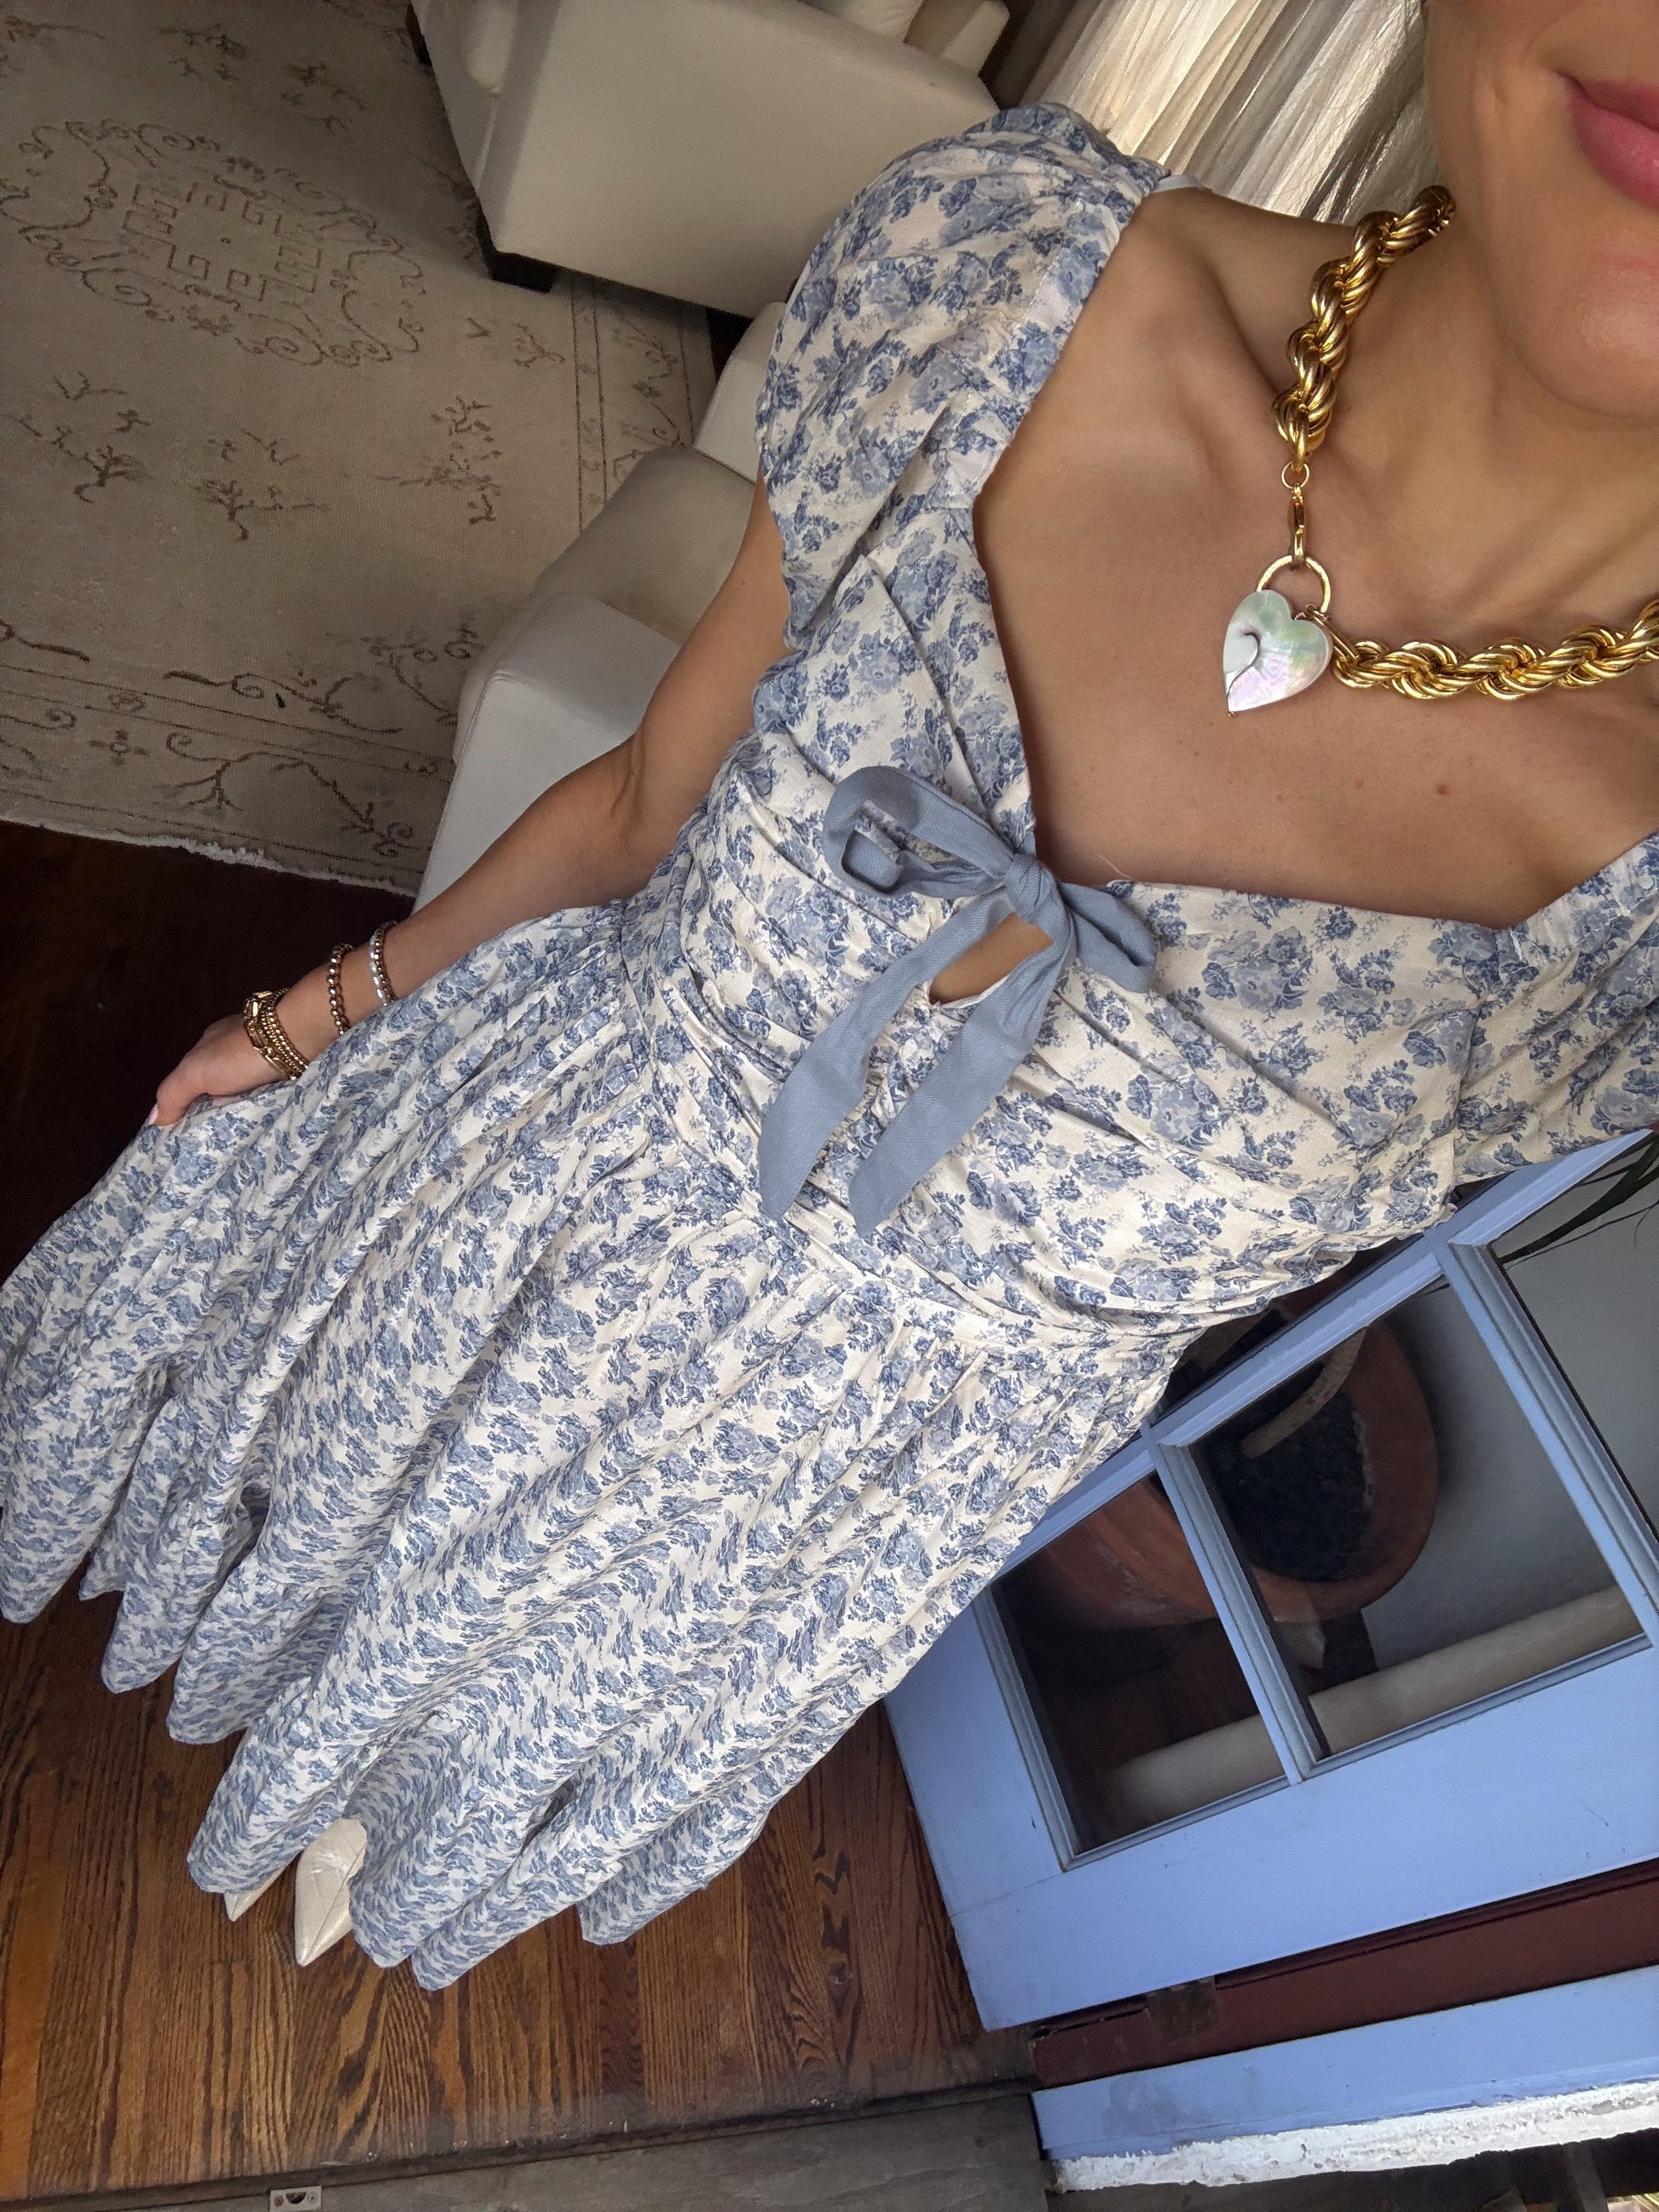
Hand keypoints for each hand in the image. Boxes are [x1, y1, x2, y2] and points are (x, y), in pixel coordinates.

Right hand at [148, 963, 339, 1128]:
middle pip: (220, 1087)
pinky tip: (264, 1123)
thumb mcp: (195, 1072)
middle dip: (216, 1110)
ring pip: (246, 1092)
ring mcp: (265, 1058)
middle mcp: (235, 1049)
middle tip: (214, 1144)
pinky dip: (265, 1106)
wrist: (297, 1037)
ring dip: (243, 1111)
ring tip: (238, 1142)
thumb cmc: (240, 1053)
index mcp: (209, 1046)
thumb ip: (173, 1093)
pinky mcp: (288, 1069)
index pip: (191, 1080)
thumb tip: (153, 1121)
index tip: (187, 1134)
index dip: (187, 1104)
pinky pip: (270, 1093)